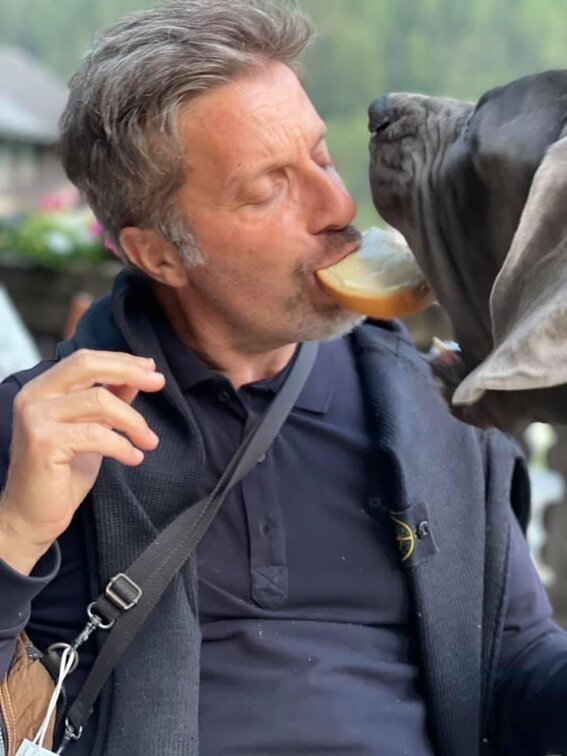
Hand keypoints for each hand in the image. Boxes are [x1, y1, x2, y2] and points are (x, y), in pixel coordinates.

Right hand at [0, 350, 164, 573]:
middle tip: (158, 383)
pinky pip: (96, 435)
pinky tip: (134, 458)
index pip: (84, 360)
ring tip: (149, 441)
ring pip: (98, 401)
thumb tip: (136, 377)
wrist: (32, 516)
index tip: (151, 368)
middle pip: (86, 366)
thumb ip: (108, 401)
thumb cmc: (62, 474)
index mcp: (43, 389)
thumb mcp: (92, 429)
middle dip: (128, 371)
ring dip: (134, 421)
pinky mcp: (43, 442)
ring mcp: (35, 418)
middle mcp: (33, 397)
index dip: (121, 360)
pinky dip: (122, 446)